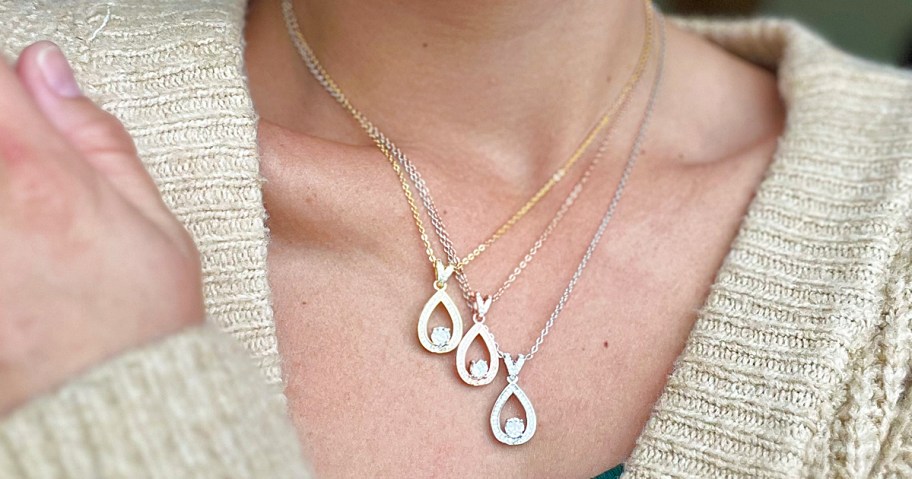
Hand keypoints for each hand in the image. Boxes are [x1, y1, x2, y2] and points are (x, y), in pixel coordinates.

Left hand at [0, 41, 204, 413]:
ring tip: (31, 227)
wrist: (108, 408)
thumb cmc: (140, 321)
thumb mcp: (152, 220)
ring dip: (5, 191)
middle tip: (31, 175)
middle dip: (3, 139)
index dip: (6, 80)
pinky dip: (4, 234)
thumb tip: (48, 69)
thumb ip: (94, 137)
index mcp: (38, 173)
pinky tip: (23, 257)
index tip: (21, 99)